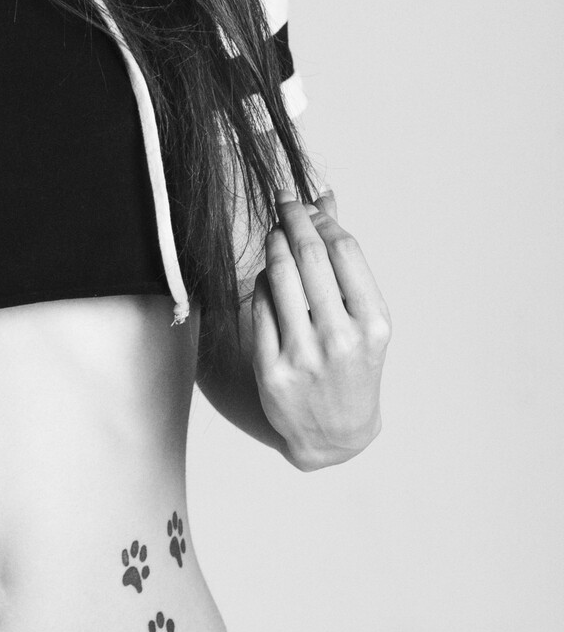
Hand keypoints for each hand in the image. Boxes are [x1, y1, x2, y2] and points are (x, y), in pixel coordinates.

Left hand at [251, 192, 390, 470]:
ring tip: (274, 235)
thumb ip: (344, 258)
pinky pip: (257, 307)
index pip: (344, 250)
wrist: (336, 433)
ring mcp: (304, 355)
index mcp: (374, 323)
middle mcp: (341, 338)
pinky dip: (261, 283)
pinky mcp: (271, 369)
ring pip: (278, 277)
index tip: (308, 207)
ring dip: (273, 246)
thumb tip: (323, 198)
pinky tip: (267, 276)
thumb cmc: (353, 365)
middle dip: (292, 220)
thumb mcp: (363, 316)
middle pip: (310, 257)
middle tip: (282, 203)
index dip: (322, 221)